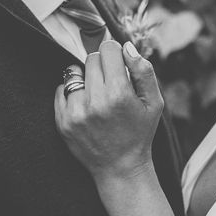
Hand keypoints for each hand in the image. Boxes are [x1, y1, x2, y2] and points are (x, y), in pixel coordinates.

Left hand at [54, 40, 163, 182]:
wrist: (120, 168)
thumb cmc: (140, 132)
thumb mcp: (154, 102)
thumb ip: (143, 70)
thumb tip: (127, 47)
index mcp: (119, 93)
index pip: (107, 49)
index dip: (115, 54)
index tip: (118, 65)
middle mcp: (95, 101)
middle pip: (91, 58)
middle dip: (102, 66)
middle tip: (110, 84)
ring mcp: (76, 112)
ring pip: (75, 72)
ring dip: (86, 79)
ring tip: (97, 95)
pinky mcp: (62, 121)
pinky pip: (61, 88)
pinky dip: (72, 92)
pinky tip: (85, 105)